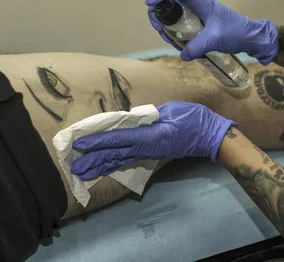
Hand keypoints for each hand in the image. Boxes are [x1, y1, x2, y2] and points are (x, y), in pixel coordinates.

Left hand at [71, 101, 236, 179]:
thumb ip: (148, 116)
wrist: (208, 134)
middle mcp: (146, 147)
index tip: (81, 145)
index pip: (119, 139)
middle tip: (74, 167)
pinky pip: (127, 158)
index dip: (99, 142)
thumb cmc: (192, 118)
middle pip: (115, 154)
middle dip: (93, 160)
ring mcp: (148, 152)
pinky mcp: (151, 153)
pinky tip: (104, 166)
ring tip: (84, 173)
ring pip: (120, 159)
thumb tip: (131, 119)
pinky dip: (113, 163)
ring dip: (100, 165)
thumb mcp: (169, 111)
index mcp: (150, 136)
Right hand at [146, 0, 278, 64]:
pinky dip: (174, 32)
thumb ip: (197, 47)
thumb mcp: (215, 40)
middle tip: (160, 29)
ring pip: (172, 12)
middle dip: (158, 13)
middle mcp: (195, 3)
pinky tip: (179, 44)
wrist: (250, 38)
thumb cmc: (236, 32)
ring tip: (171, 41)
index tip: (152, 3)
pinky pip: (179, 23)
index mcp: (200, 1)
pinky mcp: (197, 22)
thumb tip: (183, 55)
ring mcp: (195, 12)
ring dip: (165, 26)